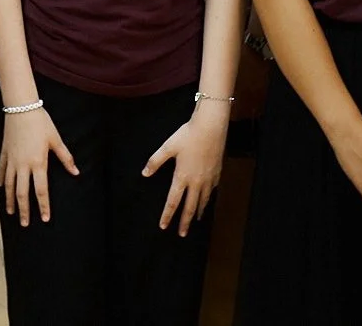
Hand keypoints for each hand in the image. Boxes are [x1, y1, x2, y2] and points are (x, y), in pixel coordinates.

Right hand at [0, 106, 78, 226]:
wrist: (21, 107)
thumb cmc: (41, 123)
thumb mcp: (56, 140)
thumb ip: (66, 158)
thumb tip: (76, 172)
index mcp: (38, 163)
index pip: (41, 190)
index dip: (43, 206)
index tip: (44, 219)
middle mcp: (23, 165)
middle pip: (22, 193)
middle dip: (23, 210)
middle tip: (24, 223)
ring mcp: (12, 159)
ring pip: (9, 185)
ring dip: (10, 199)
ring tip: (10, 212)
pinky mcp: (5, 152)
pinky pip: (1, 169)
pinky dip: (0, 179)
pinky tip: (0, 187)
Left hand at [143, 103, 229, 235]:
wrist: (211, 127)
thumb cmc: (188, 135)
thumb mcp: (168, 147)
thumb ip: (155, 161)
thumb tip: (144, 173)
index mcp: (182, 177)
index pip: (173, 201)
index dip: (167, 215)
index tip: (163, 226)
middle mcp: (196, 182)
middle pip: (189, 207)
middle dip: (184, 222)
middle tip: (182, 234)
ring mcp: (208, 179)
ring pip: (203, 201)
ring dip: (197, 212)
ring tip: (194, 220)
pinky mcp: (217, 173)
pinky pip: (212, 190)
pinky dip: (208, 198)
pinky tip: (206, 199)